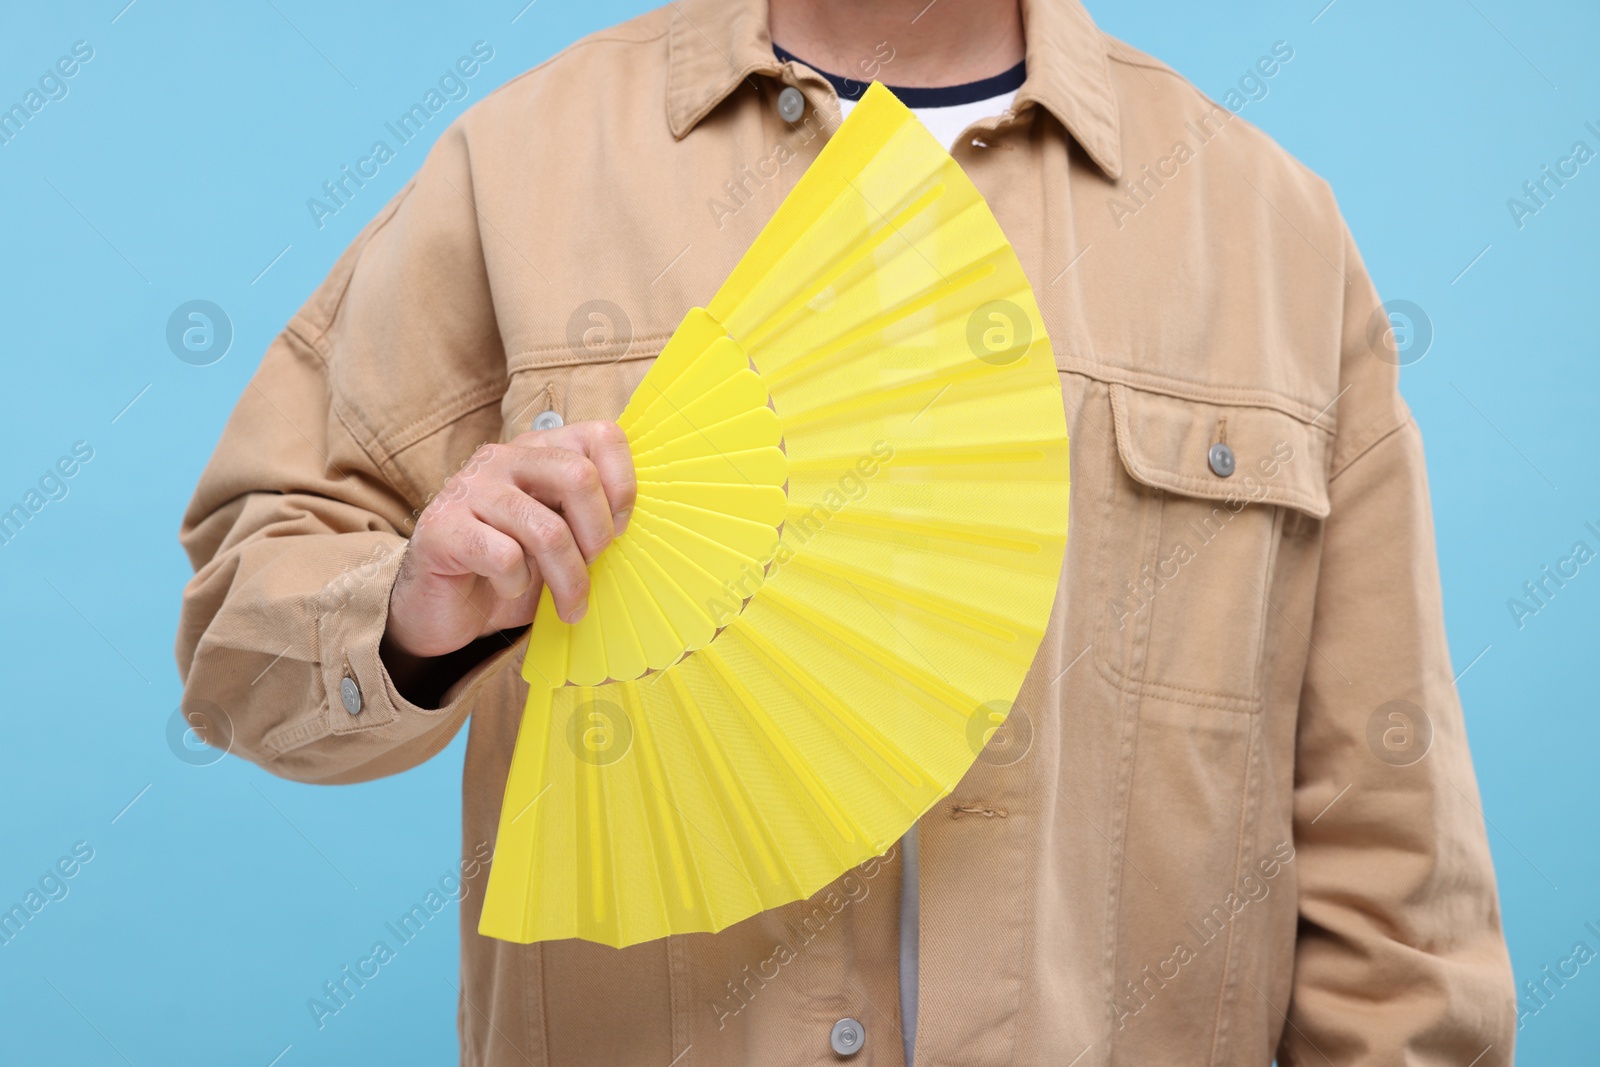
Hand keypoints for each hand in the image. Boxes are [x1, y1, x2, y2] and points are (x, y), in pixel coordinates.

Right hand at [384, 421, 635, 661]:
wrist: (443, 607)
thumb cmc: (511, 570)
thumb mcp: (561, 539)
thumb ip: (590, 520)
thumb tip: (638, 529)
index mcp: (539, 450)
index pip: (601, 436)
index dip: (623, 486)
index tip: (621, 530)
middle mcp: (503, 458)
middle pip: (578, 476)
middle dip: (598, 535)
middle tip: (594, 569)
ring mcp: (469, 488)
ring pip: (546, 528)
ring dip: (569, 578)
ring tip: (570, 606)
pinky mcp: (441, 527)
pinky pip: (504, 556)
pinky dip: (518, 584)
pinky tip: (509, 589)